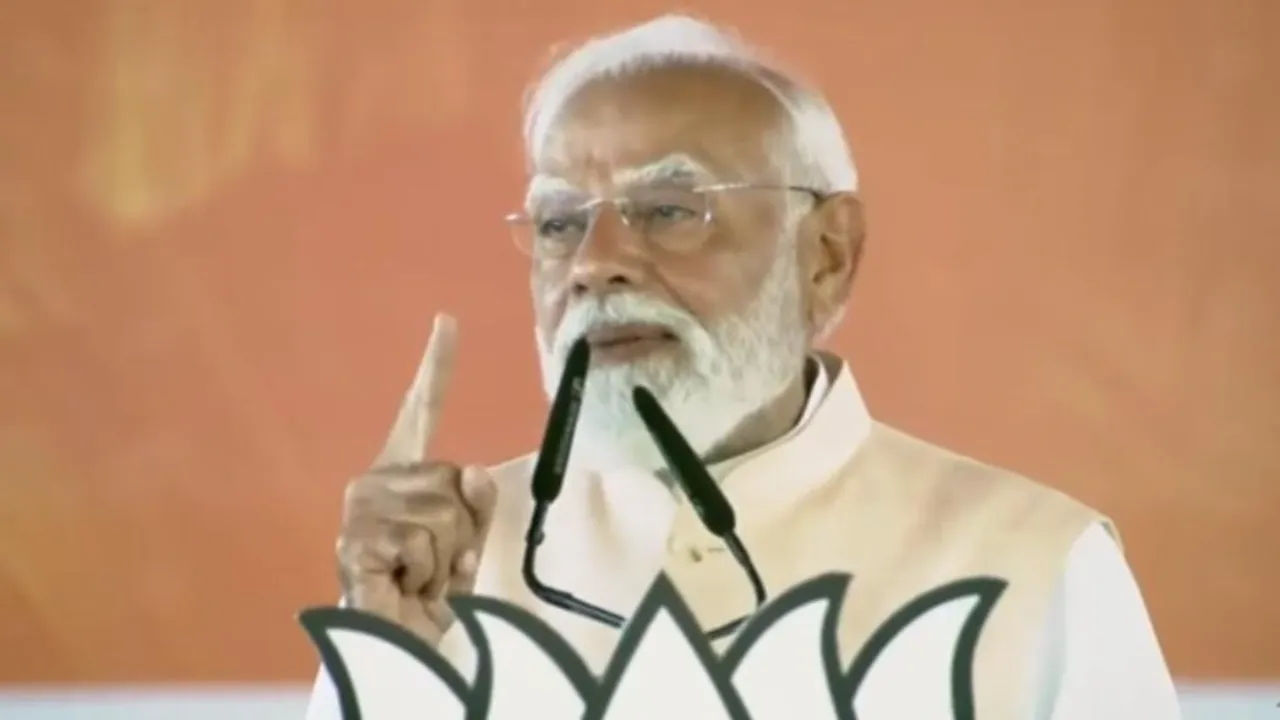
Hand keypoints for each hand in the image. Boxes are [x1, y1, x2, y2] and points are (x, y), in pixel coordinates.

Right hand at [336, 313, 497, 646]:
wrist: (398, 642)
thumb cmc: (429, 589)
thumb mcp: (467, 538)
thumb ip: (477, 501)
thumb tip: (473, 473)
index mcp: (402, 473)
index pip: (422, 411)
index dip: (436, 366)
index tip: (447, 321)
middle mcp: (374, 481)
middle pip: (456, 479)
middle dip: (464, 531)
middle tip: (436, 563)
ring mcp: (360, 510)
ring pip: (444, 515)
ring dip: (447, 560)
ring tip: (420, 578)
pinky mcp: (355, 541)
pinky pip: (421, 544)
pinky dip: (427, 576)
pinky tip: (402, 585)